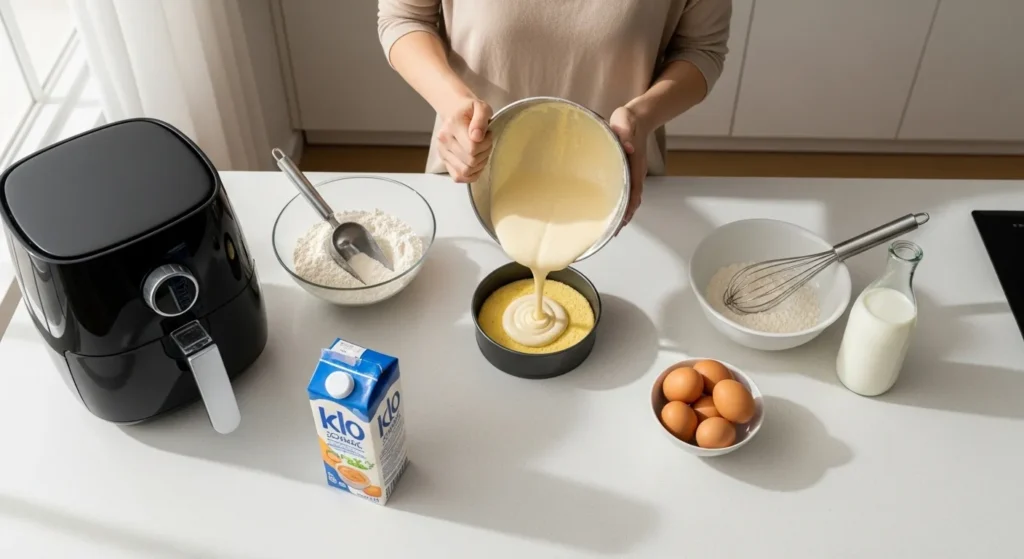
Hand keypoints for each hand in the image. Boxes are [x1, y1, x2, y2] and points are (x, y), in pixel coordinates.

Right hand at [437, 98, 492, 182]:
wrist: (454, 110)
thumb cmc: (470, 110)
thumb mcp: (481, 107)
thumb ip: (481, 119)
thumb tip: (477, 137)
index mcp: (452, 126)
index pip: (472, 148)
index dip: (486, 144)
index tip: (488, 135)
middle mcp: (444, 141)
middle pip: (470, 161)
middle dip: (484, 154)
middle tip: (486, 143)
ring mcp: (443, 153)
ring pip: (465, 171)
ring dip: (479, 165)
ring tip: (481, 153)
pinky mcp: (444, 161)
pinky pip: (458, 177)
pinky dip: (471, 175)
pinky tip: (476, 165)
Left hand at [608, 106, 646, 233]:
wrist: (637, 117)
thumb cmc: (629, 121)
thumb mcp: (625, 123)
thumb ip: (625, 134)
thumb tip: (627, 147)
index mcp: (635, 166)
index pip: (634, 193)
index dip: (628, 209)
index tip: (621, 223)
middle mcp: (635, 173)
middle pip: (632, 201)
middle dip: (623, 217)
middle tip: (611, 233)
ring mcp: (631, 173)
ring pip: (628, 198)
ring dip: (621, 212)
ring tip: (610, 227)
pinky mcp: (625, 170)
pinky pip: (623, 190)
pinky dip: (618, 202)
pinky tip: (608, 208)